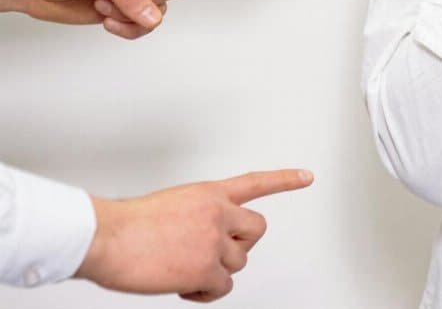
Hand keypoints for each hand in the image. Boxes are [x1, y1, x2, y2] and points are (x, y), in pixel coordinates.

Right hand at [76, 170, 313, 301]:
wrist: (106, 237)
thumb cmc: (123, 224)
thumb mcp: (167, 205)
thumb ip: (191, 216)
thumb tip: (192, 240)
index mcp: (208, 193)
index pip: (255, 183)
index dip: (284, 180)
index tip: (307, 176)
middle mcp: (218, 213)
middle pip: (256, 230)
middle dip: (241, 244)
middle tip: (216, 254)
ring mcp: (214, 241)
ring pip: (237, 262)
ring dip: (215, 271)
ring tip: (184, 271)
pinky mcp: (206, 268)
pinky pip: (222, 287)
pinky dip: (205, 293)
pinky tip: (185, 289)